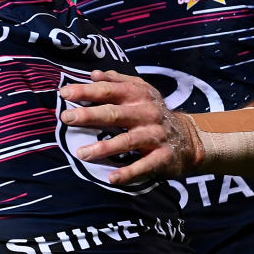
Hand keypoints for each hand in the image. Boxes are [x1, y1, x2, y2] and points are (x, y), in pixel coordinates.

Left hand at [58, 70, 198, 183]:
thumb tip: (93, 74)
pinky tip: (111, 178)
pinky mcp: (163, 156)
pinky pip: (144, 165)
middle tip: (66, 118)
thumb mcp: (140, 91)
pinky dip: (128, 172)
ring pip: (127, 141)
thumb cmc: (152, 112)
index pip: (108, 90)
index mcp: (138, 95)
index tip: (64, 93)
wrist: (189, 138)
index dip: (86, 91)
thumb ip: (117, 81)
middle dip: (89, 115)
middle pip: (114, 113)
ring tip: (81, 153)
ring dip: (103, 148)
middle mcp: (146, 113)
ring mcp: (155, 135)